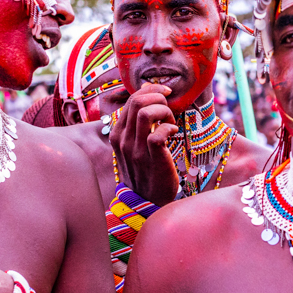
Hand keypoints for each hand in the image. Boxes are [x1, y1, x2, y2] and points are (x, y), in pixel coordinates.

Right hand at [110, 84, 179, 205]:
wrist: (146, 201)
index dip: (151, 91)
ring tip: (170, 122)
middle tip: (169, 107)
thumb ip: (137, 125)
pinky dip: (169, 128)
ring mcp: (136, 149)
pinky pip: (158, 133)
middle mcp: (123, 139)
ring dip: (164, 111)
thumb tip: (148, 96)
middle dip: (158, 97)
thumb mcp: (133, 146)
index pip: (131, 100)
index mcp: (118, 133)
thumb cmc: (145, 171)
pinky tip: (174, 133)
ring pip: (146, 113)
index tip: (165, 94)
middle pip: (137, 101)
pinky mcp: (152, 158)